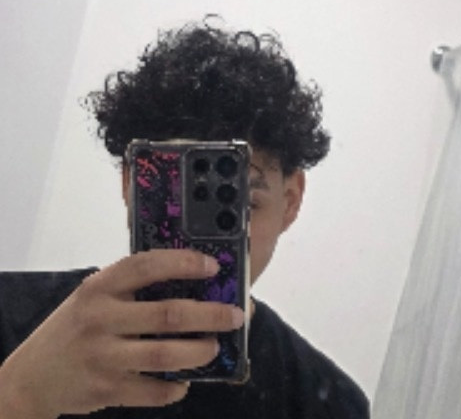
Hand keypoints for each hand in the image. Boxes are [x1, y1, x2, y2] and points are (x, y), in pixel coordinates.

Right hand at [0, 250, 243, 418]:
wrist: (31, 376)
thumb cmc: (74, 326)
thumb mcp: (94, 296)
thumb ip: (130, 288)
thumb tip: (189, 284)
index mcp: (100, 287)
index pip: (147, 265)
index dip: (184, 263)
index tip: (213, 266)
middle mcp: (101, 318)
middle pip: (168, 314)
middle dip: (210, 315)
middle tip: (236, 315)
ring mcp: (103, 356)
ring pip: (165, 354)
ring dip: (200, 351)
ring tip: (215, 347)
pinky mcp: (106, 390)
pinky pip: (153, 390)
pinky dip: (175, 386)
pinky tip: (185, 380)